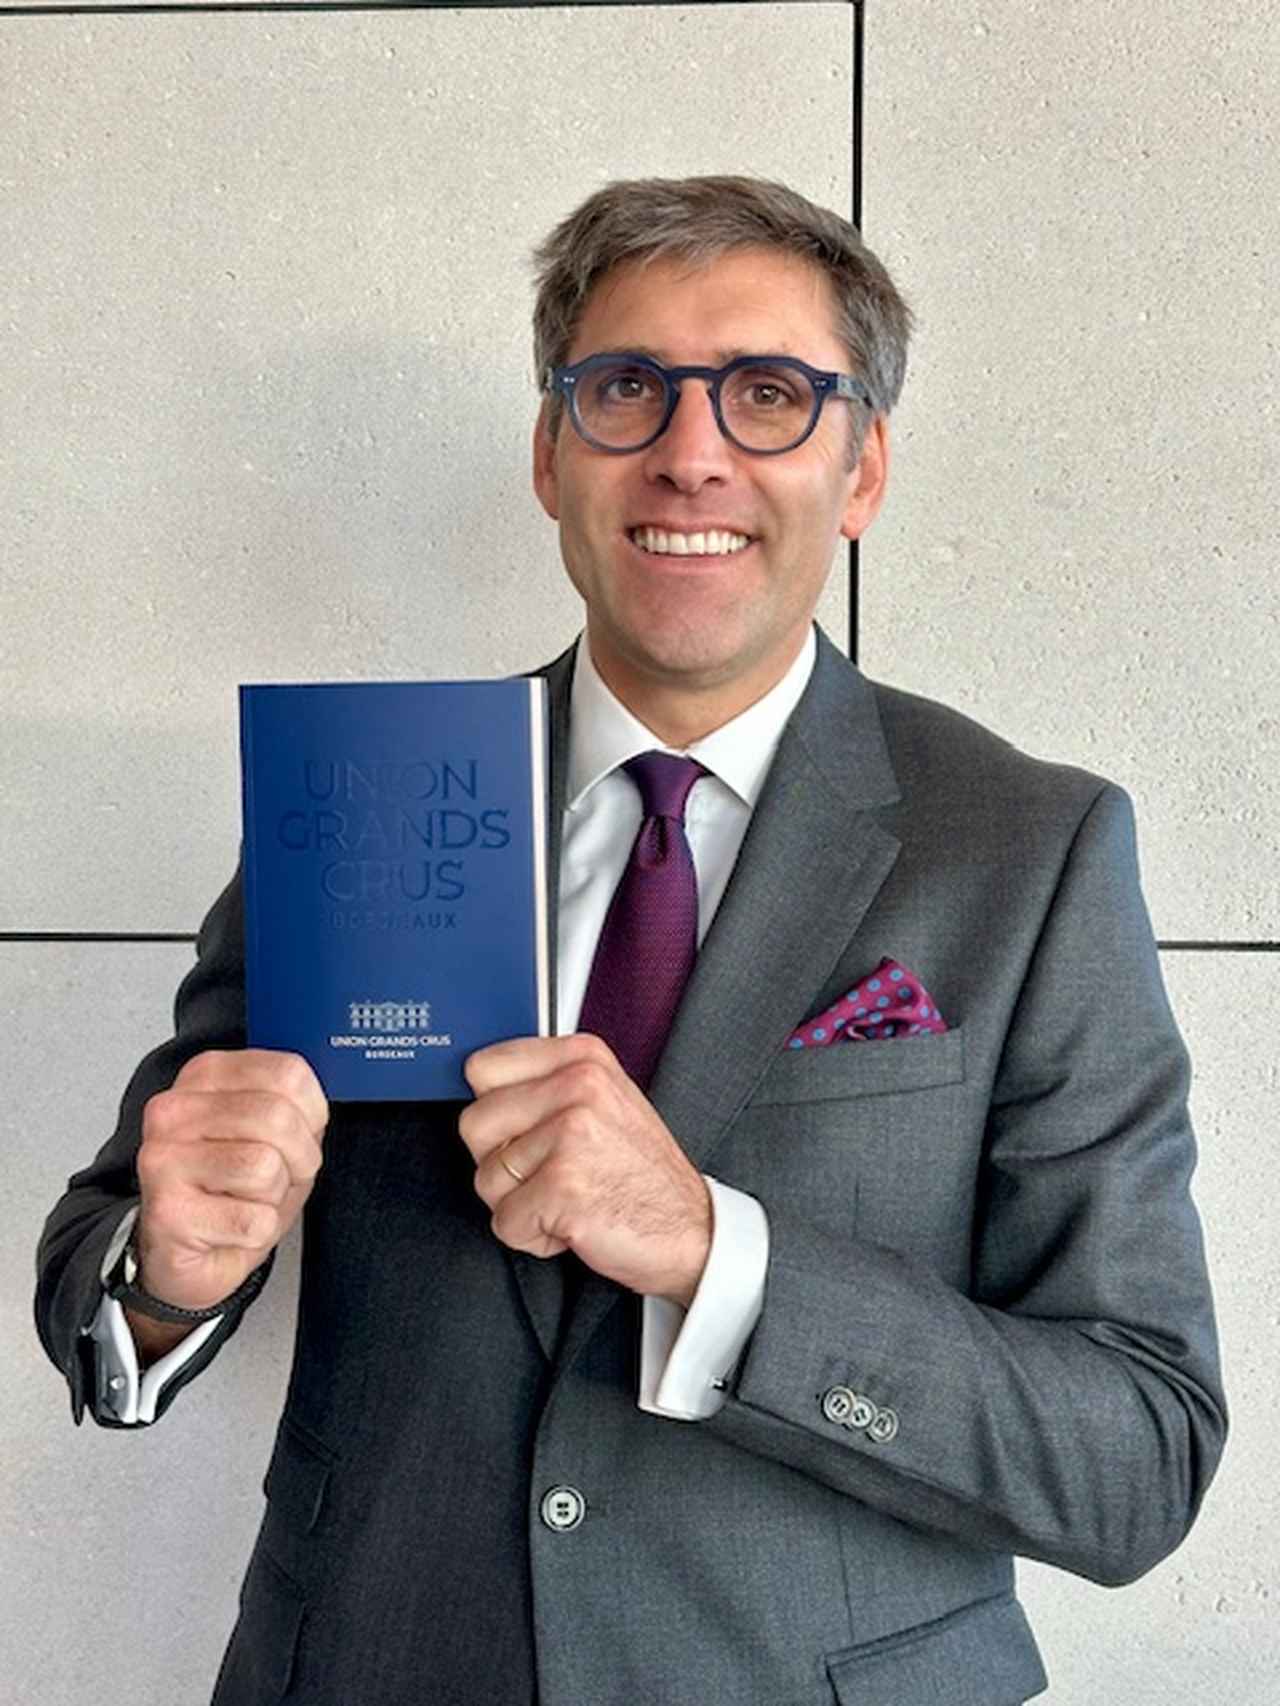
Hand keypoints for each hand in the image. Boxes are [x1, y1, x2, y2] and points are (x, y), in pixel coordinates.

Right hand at [134, 1049, 327, 1311]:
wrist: (185, 1257)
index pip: (288, 1073)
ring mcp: (162, 1159)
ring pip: (264, 1167)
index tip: (300, 1136)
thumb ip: (295, 1107)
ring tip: (244, 1203)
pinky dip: (255, 1233)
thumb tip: (318, 1104)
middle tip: (278, 1179)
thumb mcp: (273, 1137)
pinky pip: (252, 1220)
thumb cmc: (230, 1194)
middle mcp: (174, 1110)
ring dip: (273, 1198)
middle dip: (299, 1159)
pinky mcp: (166, 1210)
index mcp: (206, 1076)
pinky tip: (226, 1230)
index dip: (313, 1114)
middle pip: (277, 1117)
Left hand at [459, 1034, 711, 1304]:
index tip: (523, 1131)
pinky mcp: (563, 1186)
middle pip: (474, 1124)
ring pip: (486, 1177)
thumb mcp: (604, 1101)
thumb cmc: (640, 1172)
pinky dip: (532, 1235)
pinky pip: (505, 1220)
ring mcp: (571, 1134)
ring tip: (566, 1197)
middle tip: (548, 1174)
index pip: (482, 1067)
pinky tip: (571, 1223)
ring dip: (519, 1203)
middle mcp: (577, 1086)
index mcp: (582, 1058)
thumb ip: (546, 1083)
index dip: (494, 1111)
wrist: (692, 1231)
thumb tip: (477, 1080)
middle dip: (500, 1162)